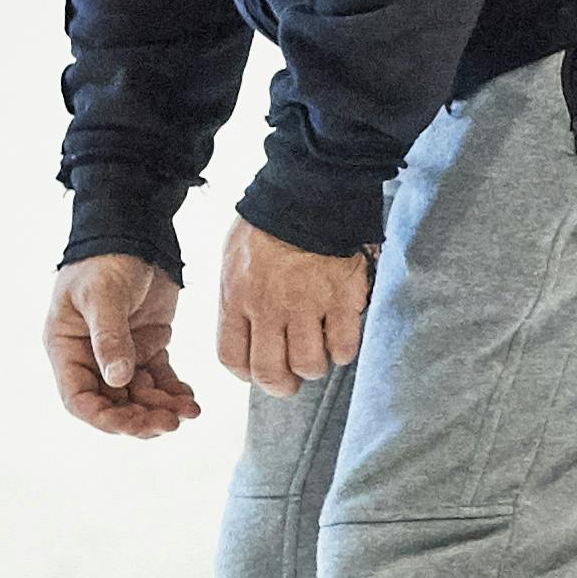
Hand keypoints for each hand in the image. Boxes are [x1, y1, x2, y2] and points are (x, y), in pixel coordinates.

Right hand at [49, 255, 200, 437]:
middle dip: (139, 418)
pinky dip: (174, 393)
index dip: (103, 418)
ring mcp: (120, 353)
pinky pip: (159, 380)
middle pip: (112, 404)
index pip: (79, 398)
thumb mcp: (103, 296)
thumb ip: (110, 338)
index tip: (131, 424)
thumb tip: (118, 379)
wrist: (134, 231)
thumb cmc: (105, 259)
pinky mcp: (147, 345)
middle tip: (169, 423)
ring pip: (139, 397)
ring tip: (188, 411)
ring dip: (162, 409)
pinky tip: (189, 399)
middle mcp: (91, 357)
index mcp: (68, 348)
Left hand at [215, 222, 374, 397]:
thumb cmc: (269, 222)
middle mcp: (268, 307)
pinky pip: (344, 347)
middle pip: (270, 372)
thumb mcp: (234, 257)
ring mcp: (307, 305)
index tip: (257, 372)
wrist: (310, 192)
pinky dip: (343, 350)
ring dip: (314, 366)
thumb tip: (242, 328)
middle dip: (281, 385)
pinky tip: (340, 335)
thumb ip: (236, 296)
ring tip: (317, 350)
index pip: (232, 358)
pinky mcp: (343, 299)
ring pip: (309, 365)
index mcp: (236, 297)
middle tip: (291, 380)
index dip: (247, 374)